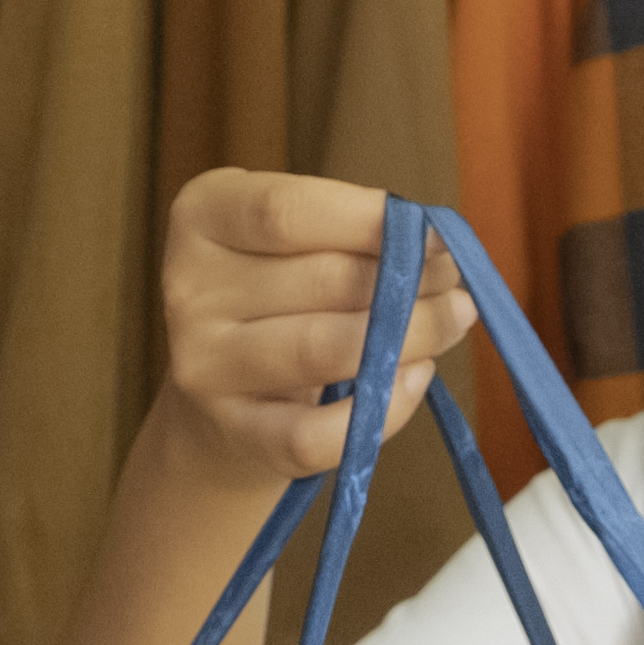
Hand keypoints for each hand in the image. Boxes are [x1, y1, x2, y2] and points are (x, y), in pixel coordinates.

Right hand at [154, 169, 477, 485]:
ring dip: (414, 334)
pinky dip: (385, 407)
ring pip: (328, 348)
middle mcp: (189, 288)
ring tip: (453, 320)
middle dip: (411, 280)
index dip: (372, 220)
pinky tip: (415, 378)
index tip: (436, 233)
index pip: (288, 212)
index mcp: (202, 216)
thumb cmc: (280, 298)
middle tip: (454, 283)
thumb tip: (441, 249)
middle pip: (323, 279)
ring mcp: (203, 365)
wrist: (221, 400)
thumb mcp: (299, 243)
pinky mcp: (233, 432)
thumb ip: (355, 233)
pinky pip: (320, 432)